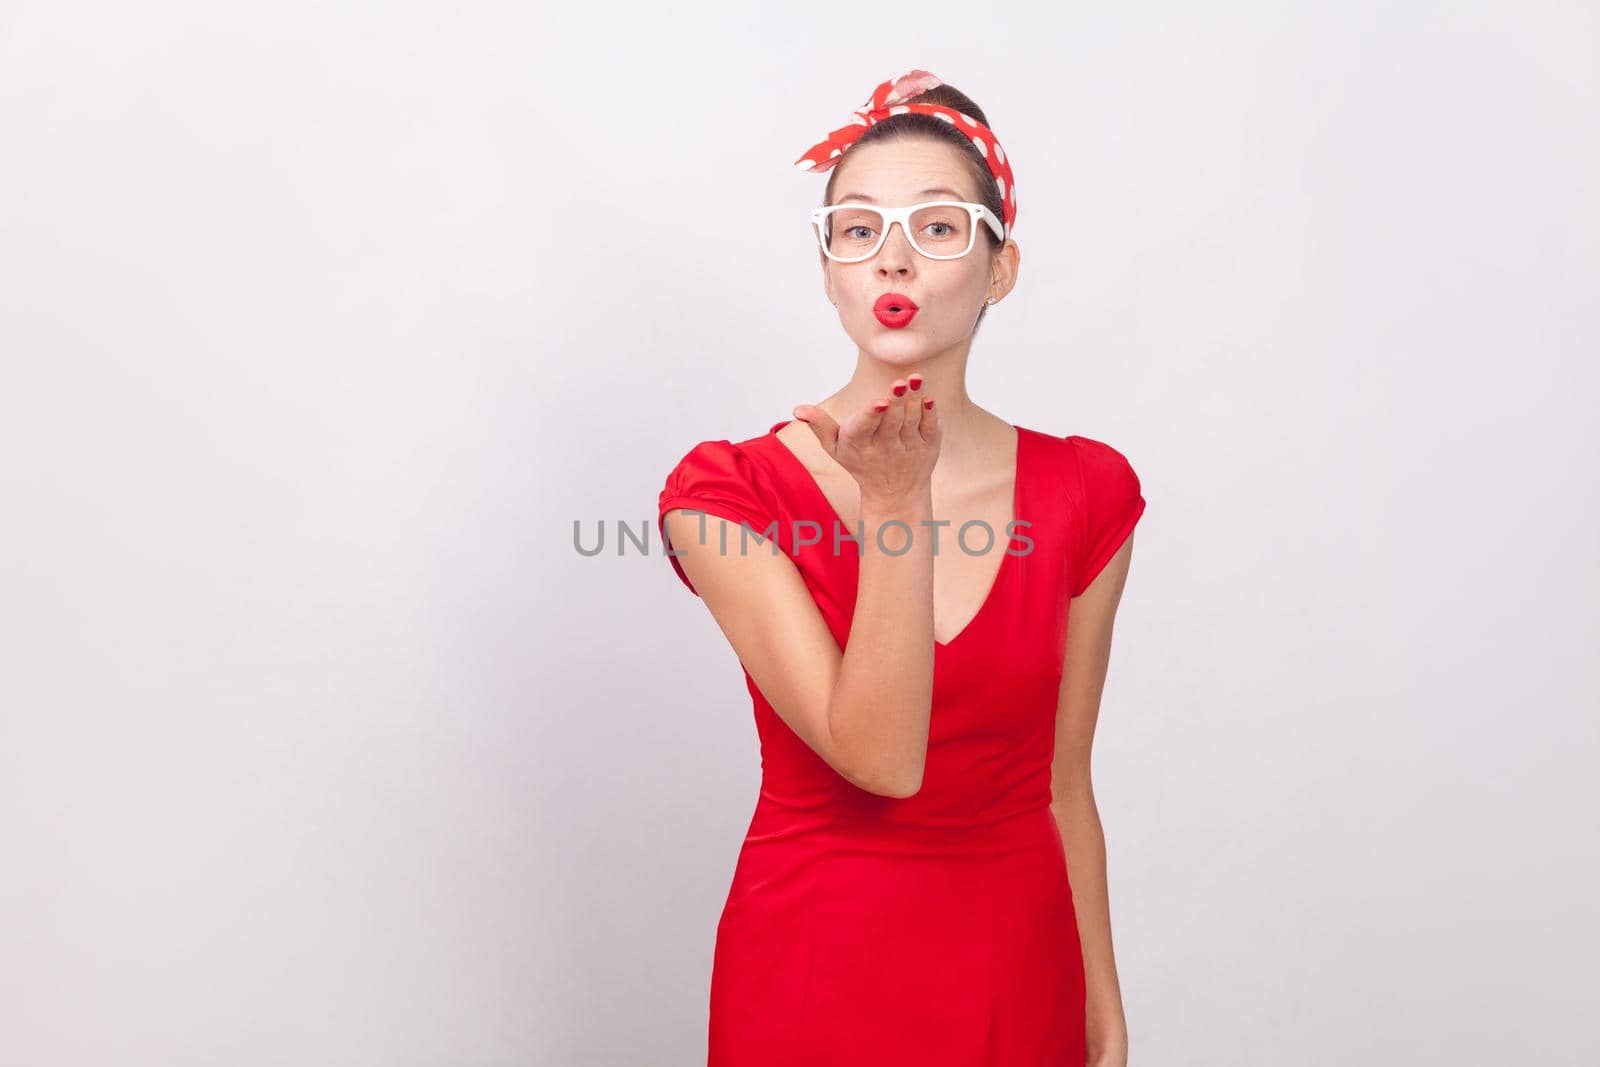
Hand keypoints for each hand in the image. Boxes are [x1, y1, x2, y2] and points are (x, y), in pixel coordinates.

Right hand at [793, 374, 938, 509]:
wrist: (893, 494)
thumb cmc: (861, 462)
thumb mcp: (835, 448)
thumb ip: (819, 425)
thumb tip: (798, 409)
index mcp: (859, 444)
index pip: (864, 428)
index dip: (872, 415)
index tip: (880, 402)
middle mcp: (885, 447)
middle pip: (891, 421)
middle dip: (895, 401)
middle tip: (900, 382)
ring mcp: (908, 447)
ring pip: (911, 421)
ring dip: (914, 400)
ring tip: (915, 380)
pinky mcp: (928, 447)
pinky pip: (930, 428)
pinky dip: (930, 414)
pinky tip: (928, 398)